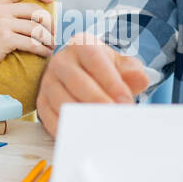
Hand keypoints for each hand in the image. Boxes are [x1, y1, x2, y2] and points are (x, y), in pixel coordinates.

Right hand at [0, 0, 55, 79]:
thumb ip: (7, 13)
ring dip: (48, 39)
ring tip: (52, 46)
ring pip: (35, 29)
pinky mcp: (4, 39)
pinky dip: (42, 50)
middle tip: (54, 33)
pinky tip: (45, 53)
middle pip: (34, 11)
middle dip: (49, 23)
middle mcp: (0, 10)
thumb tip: (34, 16)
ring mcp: (2, 24)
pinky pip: (31, 43)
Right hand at [35, 33, 149, 135]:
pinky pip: (51, 118)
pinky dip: (67, 129)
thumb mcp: (120, 64)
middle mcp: (61, 61)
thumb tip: (140, 80)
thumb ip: (132, 70)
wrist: (81, 74)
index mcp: (81, 45)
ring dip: (82, 117)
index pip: (95, 61)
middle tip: (114, 118)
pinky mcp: (42, 102)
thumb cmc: (102, 70)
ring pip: (63, 101)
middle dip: (98, 102)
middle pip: (78, 82)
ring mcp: (48, 82)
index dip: (112, 82)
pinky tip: (84, 135)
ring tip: (102, 129)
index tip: (125, 102)